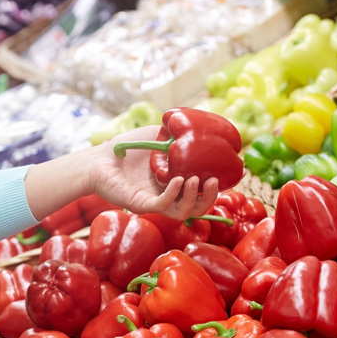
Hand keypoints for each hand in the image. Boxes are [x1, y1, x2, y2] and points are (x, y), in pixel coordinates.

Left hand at [88, 126, 220, 219]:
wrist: (99, 158)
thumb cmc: (126, 147)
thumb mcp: (158, 134)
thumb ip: (178, 132)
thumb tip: (203, 124)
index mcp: (176, 182)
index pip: (202, 190)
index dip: (219, 186)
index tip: (237, 173)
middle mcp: (168, 196)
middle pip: (197, 207)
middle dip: (211, 197)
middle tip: (216, 181)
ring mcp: (155, 202)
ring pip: (183, 212)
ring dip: (194, 199)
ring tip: (198, 181)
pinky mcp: (141, 205)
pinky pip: (162, 205)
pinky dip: (173, 194)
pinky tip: (178, 181)